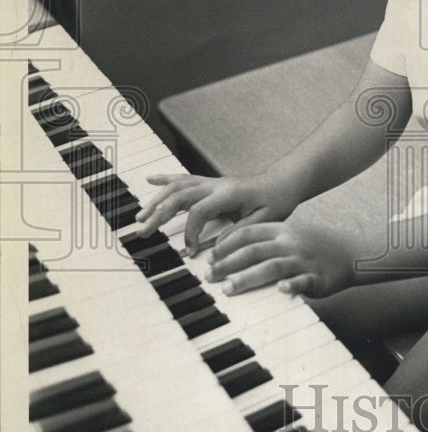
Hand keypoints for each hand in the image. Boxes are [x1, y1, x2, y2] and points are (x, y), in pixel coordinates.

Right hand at [135, 173, 297, 255]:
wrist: (283, 182)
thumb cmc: (277, 201)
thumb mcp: (265, 220)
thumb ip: (241, 232)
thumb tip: (217, 248)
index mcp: (229, 194)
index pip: (198, 210)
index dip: (190, 231)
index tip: (190, 252)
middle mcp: (216, 185)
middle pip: (179, 196)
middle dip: (158, 214)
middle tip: (143, 232)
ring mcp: (211, 182)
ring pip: (177, 187)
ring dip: (156, 200)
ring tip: (140, 217)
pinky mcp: (210, 183)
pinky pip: (184, 179)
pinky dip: (166, 179)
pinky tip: (151, 179)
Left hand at [207, 219, 356, 298]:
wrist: (351, 253)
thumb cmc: (316, 246)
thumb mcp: (291, 234)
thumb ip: (266, 240)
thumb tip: (232, 252)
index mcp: (283, 230)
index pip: (248, 233)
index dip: (226, 245)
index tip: (210, 257)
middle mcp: (291, 242)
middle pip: (254, 251)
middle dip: (228, 264)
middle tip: (210, 276)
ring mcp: (304, 260)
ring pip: (272, 267)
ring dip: (248, 278)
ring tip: (228, 289)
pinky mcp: (317, 277)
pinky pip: (303, 281)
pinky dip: (291, 285)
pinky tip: (280, 290)